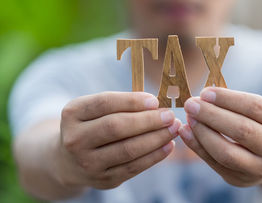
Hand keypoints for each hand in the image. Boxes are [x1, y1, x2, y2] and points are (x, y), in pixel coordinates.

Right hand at [55, 92, 180, 189]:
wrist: (69, 160)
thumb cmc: (92, 125)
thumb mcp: (96, 110)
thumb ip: (121, 104)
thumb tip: (157, 105)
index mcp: (72, 113)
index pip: (104, 103)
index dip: (132, 101)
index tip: (155, 101)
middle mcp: (75, 139)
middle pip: (116, 127)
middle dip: (148, 120)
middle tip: (170, 115)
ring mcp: (88, 163)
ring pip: (128, 149)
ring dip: (156, 138)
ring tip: (173, 129)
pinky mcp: (103, 180)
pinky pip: (134, 167)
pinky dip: (155, 156)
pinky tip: (168, 145)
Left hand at [179, 87, 261, 186]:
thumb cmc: (260, 123)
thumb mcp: (260, 110)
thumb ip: (235, 102)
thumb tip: (202, 97)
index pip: (254, 107)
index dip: (227, 99)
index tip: (205, 92)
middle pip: (241, 130)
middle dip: (212, 115)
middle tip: (191, 103)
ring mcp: (261, 169)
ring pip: (226, 152)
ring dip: (202, 132)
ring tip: (189, 117)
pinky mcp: (240, 180)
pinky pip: (214, 163)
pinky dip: (196, 146)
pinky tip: (186, 132)